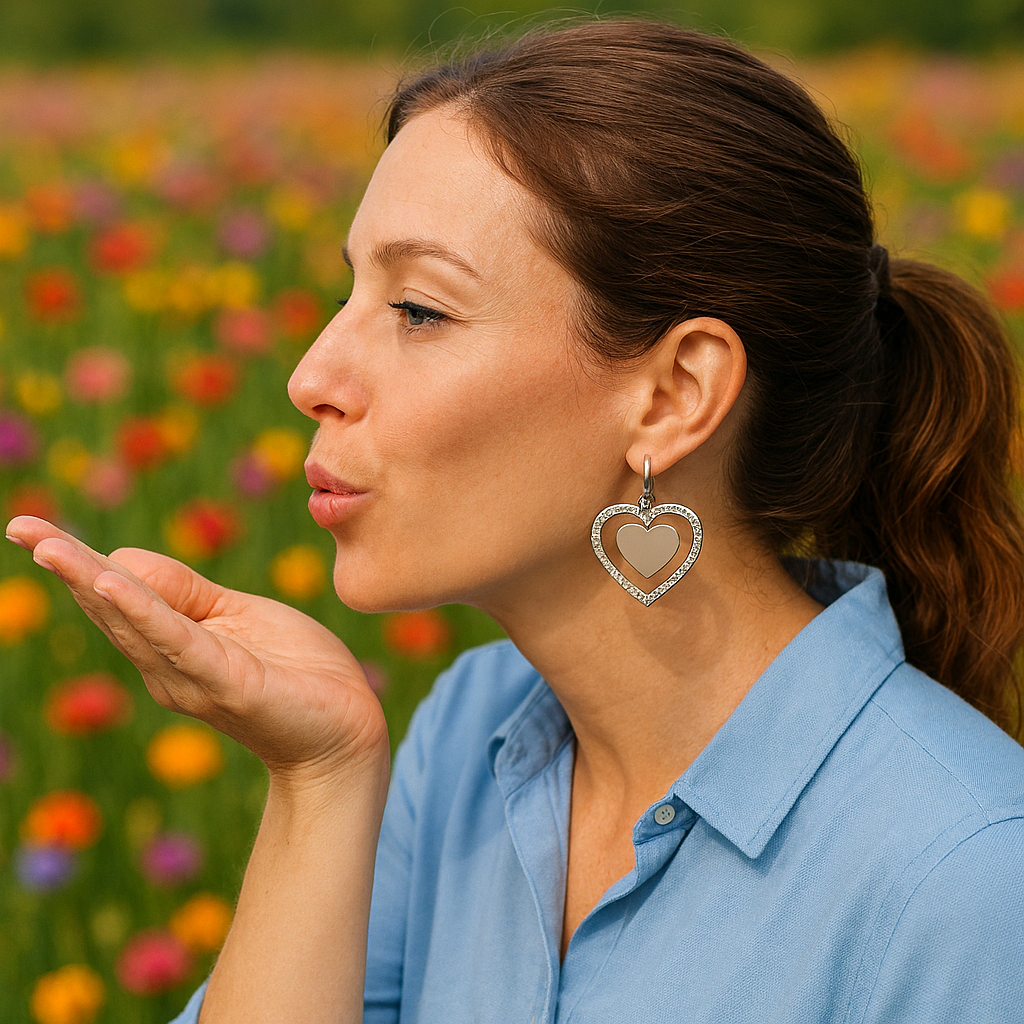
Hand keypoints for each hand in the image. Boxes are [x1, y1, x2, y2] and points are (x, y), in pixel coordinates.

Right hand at [5, 516, 388, 783]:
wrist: (345, 730)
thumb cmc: (296, 671)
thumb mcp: (241, 615)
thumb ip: (188, 593)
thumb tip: (123, 561)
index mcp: (172, 645)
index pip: (119, 592)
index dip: (83, 561)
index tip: (31, 529)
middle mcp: (167, 666)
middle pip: (111, 605)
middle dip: (67, 565)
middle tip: (19, 526)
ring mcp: (193, 676)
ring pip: (133, 619)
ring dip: (90, 580)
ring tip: (47, 545)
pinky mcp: (227, 682)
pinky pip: (179, 641)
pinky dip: (143, 610)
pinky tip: (111, 582)